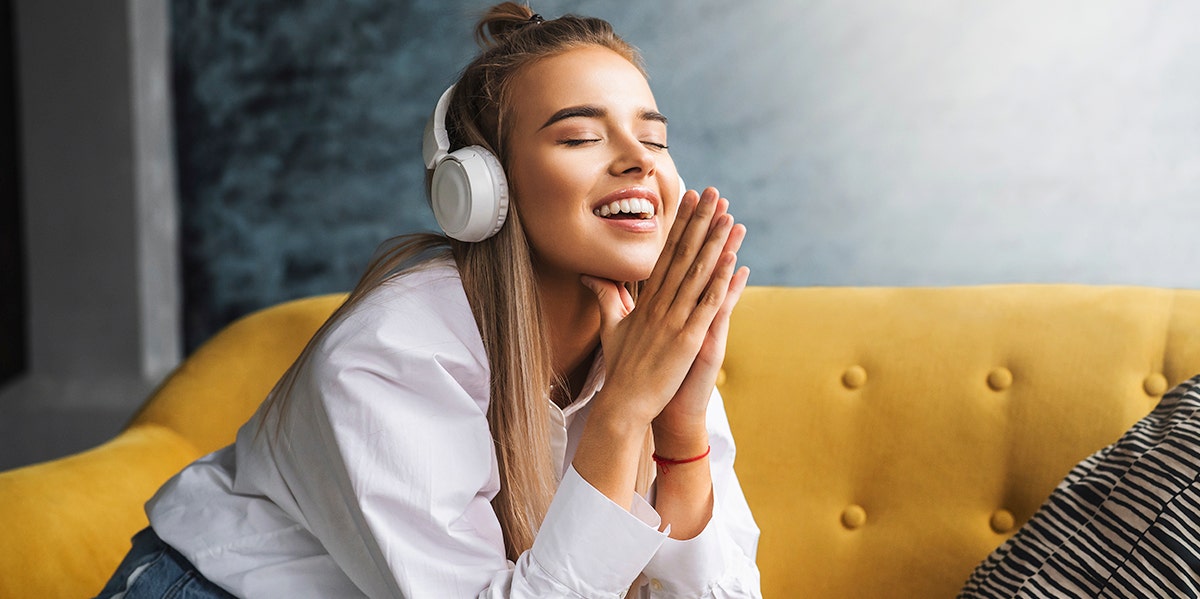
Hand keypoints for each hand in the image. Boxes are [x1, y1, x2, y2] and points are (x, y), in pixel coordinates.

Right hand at [581, 187, 743, 429]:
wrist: (623, 402)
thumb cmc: (620, 368)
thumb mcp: (610, 328)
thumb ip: (606, 299)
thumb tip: (591, 277)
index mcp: (647, 301)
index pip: (666, 254)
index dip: (681, 225)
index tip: (691, 200)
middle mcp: (661, 304)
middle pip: (684, 254)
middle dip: (700, 221)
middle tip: (714, 192)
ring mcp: (674, 320)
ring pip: (698, 274)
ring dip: (715, 243)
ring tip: (729, 215)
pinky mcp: (687, 339)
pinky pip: (707, 305)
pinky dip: (720, 282)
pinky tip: (732, 261)